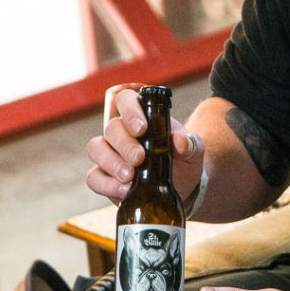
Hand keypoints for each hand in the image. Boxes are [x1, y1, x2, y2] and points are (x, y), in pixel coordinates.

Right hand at [85, 83, 202, 202]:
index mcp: (142, 115)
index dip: (130, 111)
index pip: (125, 100)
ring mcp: (111, 153)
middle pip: (111, 128)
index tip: (142, 129)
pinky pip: (94, 177)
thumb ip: (191, 143)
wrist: (183, 187)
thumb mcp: (195, 150)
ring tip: (130, 177)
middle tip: (139, 159)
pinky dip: (107, 185)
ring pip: (96, 149)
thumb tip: (180, 140)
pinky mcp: (105, 176)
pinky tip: (124, 191)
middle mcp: (122, 131)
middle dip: (124, 144)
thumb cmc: (185, 160)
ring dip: (111, 162)